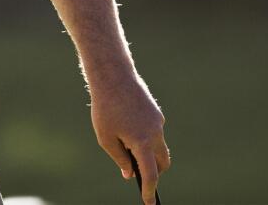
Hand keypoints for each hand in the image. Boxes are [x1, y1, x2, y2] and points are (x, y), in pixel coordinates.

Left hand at [90, 70, 169, 203]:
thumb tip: (130, 173)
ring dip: (149, 153)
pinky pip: (154, 132)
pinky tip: (128, 128)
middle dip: (154, 172)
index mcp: (142, 142)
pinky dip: (146, 138)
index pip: (151, 174)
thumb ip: (120, 159)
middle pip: (162, 162)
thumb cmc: (105, 108)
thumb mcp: (106, 138)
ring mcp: (158, 122)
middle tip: (137, 174)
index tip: (149, 202)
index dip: (150, 190)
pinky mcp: (155, 113)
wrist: (113, 76)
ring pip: (159, 146)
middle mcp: (155, 133)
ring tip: (127, 148)